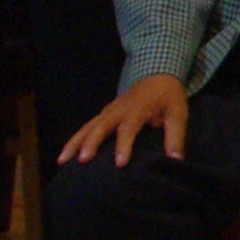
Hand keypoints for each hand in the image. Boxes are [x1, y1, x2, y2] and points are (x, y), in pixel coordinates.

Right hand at [61, 72, 189, 167]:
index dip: (124, 145)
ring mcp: (108, 111)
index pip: (128, 127)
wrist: (157, 75)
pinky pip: (86, 127)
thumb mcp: (178, 113)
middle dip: (90, 143)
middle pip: (101, 125)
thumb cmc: (168, 97)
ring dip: (74, 142)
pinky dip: (75, 140)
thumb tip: (175, 160)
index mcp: (137, 109)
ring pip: (87, 126)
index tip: (119, 163)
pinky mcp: (103, 114)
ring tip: (62, 160)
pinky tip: (65, 156)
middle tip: (82, 160)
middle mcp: (118, 109)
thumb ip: (176, 136)